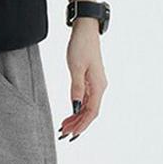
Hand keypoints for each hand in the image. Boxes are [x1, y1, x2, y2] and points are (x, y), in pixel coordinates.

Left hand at [59, 18, 107, 141]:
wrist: (85, 29)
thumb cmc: (81, 45)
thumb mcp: (76, 68)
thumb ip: (76, 89)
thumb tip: (76, 107)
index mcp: (98, 86)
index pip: (91, 112)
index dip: (82, 125)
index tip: (72, 134)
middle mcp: (99, 87)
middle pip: (89, 112)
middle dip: (77, 124)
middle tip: (63, 133)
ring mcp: (95, 85)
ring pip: (86, 108)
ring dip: (76, 118)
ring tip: (63, 126)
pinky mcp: (90, 81)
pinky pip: (85, 100)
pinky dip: (76, 109)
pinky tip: (69, 115)